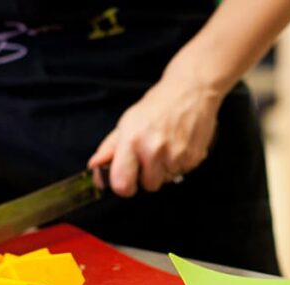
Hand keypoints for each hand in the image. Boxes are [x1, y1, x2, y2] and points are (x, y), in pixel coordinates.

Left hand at [88, 74, 221, 196]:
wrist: (190, 92)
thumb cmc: (156, 107)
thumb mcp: (127, 123)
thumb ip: (109, 148)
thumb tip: (94, 166)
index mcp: (132, 141)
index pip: (122, 185)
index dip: (124, 186)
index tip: (127, 179)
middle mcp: (154, 150)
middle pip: (148, 186)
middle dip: (148, 175)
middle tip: (150, 155)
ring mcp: (176, 155)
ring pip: (166, 181)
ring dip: (165, 170)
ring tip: (166, 147)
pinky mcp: (194, 157)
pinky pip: (182, 173)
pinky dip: (179, 164)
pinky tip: (178, 146)